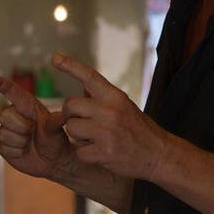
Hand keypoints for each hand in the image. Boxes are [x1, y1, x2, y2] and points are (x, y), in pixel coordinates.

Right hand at [0, 74, 74, 178]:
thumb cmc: (55, 140)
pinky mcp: (2, 145)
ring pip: (4, 132)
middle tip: (34, 131)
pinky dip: (17, 151)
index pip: (11, 91)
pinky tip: (24, 150)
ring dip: (21, 140)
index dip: (0, 84)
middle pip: (5, 115)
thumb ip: (55, 121)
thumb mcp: (57, 129)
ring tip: (30, 142)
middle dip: (22, 126)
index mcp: (27, 105)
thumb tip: (62, 115)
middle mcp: (14, 114)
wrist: (52, 161)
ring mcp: (6, 130)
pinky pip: (4, 146)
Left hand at [51, 53, 169, 181]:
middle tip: (81, 121)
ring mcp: (106, 132)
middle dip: (70, 114)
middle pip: (70, 105)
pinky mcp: (104, 152)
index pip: (89, 76)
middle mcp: (110, 110)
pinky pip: (78, 151)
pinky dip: (85, 154)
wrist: (158, 154)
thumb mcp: (123, 106)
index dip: (70, 66)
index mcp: (115, 96)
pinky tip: (99, 153)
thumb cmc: (138, 129)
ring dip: (77, 135)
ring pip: (71, 127)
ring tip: (95, 138)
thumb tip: (82, 88)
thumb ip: (102, 98)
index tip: (55, 58)